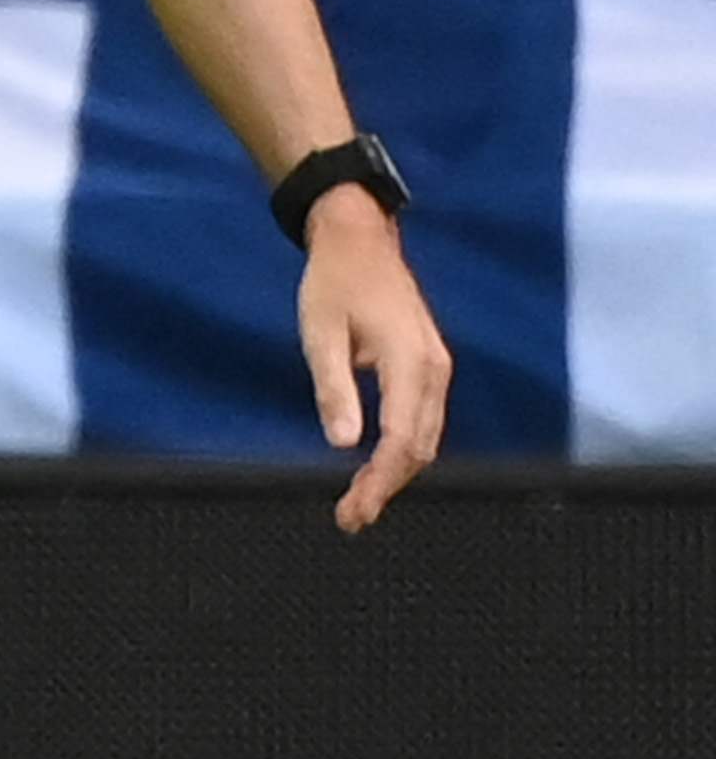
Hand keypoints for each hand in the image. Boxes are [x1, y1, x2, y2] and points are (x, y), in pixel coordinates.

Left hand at [298, 193, 448, 531]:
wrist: (361, 240)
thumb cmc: (334, 283)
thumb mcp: (320, 334)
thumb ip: (334, 388)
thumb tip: (342, 443)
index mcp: (410, 361)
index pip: (401, 439)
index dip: (378, 482)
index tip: (351, 512)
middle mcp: (435, 369)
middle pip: (420, 447)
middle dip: (387, 487)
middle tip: (349, 519)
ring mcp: (437, 368)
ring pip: (425, 438)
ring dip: (396, 474)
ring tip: (359, 504)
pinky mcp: (429, 367)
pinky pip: (423, 421)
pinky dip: (403, 451)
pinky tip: (375, 469)